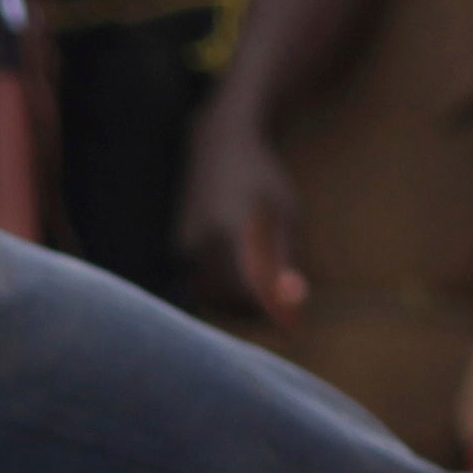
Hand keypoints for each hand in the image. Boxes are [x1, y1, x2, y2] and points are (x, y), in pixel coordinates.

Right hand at [179, 95, 303, 321]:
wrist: (218, 146)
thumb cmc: (262, 177)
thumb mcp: (286, 213)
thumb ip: (287, 258)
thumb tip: (294, 300)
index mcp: (230, 231)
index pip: (247, 290)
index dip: (270, 313)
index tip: (293, 326)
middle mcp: (200, 241)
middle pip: (227, 299)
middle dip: (256, 313)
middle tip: (285, 314)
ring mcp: (184, 245)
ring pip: (210, 295)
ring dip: (238, 306)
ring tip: (266, 298)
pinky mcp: (178, 248)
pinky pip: (201, 282)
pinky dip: (223, 291)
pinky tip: (244, 281)